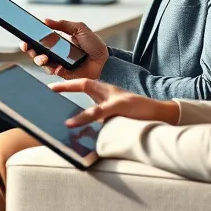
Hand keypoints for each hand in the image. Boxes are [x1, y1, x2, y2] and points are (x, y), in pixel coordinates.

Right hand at [20, 17, 108, 80]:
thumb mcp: (79, 29)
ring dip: (38, 59)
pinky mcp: (63, 74)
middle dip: (29, 49)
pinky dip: (51, 68)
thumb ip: (62, 24)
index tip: (24, 37)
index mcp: (58, 41)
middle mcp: (56, 53)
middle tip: (28, 46)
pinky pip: (52, 72)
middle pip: (36, 52)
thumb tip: (45, 20)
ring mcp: (59, 64)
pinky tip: (54, 64)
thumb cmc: (95, 45)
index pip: (40, 40)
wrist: (106, 62)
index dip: (30, 39)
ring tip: (44, 57)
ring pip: (41, 62)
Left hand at [50, 77, 179, 127]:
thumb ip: (101, 115)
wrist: (161, 112)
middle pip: (85, 84)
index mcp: (106, 92)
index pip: (84, 84)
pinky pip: (103, 113)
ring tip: (66, 124)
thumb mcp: (116, 113)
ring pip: (94, 104)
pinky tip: (84, 126)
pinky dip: (91, 119)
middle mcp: (110, 92)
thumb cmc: (137, 113)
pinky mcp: (123, 106)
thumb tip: (84, 125)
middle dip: (67, 86)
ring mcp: (117, 98)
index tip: (51, 88)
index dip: (68, 84)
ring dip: (81, 116)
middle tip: (49, 90)